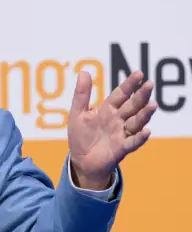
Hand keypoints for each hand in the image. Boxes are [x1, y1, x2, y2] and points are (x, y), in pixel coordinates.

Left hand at [68, 70, 155, 188]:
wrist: (80, 161)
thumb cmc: (81, 136)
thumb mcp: (78, 114)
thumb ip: (82, 95)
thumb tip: (84, 71)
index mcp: (108, 109)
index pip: (121, 94)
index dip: (129, 84)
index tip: (139, 73)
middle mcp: (118, 119)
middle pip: (133, 105)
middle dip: (141, 96)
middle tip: (149, 84)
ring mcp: (122, 133)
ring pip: (136, 122)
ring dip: (145, 114)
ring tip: (152, 105)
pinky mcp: (122, 148)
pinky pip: (133, 142)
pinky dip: (139, 137)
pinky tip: (146, 131)